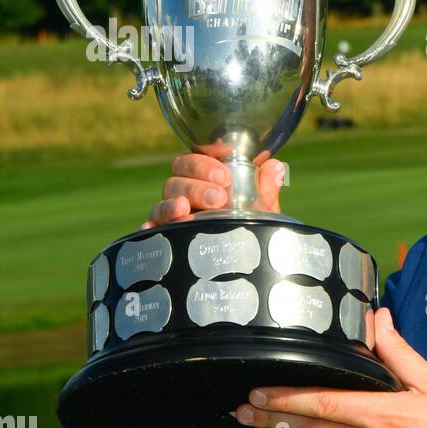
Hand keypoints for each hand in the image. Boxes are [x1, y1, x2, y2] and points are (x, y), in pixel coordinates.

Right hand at [141, 154, 284, 228]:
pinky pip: (151, 231)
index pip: (193, 162)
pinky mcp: (164, 238)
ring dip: (173, 204)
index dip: (204, 163)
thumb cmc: (250, 228)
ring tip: (185, 208)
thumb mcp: (262, 210)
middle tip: (219, 197)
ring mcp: (172, 218)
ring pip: (163, 203)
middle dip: (196, 185)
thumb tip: (275, 166)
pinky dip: (151, 227)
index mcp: (204, 182)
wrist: (244, 265)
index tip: (225, 174)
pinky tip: (152, 228)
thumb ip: (266, 189)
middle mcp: (184, 196)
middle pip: (176, 181)